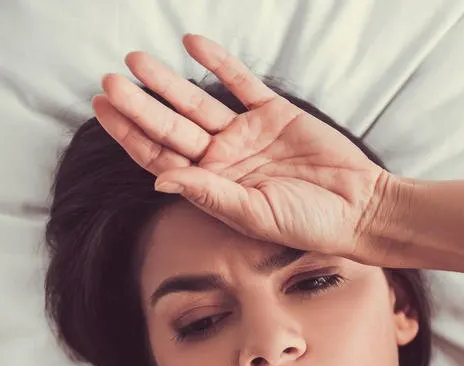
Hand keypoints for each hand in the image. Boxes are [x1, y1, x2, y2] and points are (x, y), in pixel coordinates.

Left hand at [92, 33, 393, 258]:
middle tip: (109, 80)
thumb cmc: (309, 224)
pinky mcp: (274, 114)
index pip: (160, 156)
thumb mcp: (255, 215)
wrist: (359, 208)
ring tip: (138, 60)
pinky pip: (239, 82)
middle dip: (139, 104)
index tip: (103, 108)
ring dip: (168, 81)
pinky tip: (192, 44)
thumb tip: (159, 178)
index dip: (130, 133)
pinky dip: (218, 63)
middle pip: (171, 126)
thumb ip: (208, 194)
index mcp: (212, 186)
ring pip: (197, 101)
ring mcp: (247, 134)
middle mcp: (224, 159)